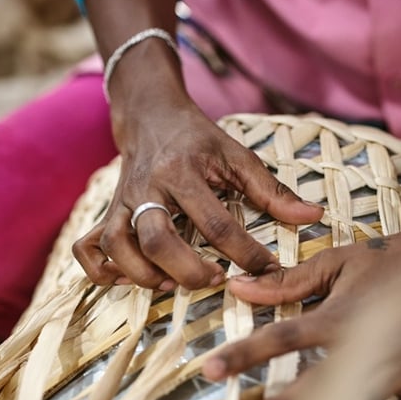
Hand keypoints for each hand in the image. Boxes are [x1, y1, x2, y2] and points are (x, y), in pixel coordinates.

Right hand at [73, 100, 321, 290]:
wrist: (150, 115)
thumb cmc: (198, 139)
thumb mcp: (237, 156)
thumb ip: (272, 190)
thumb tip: (312, 217)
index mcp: (183, 171)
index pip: (215, 222)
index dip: (244, 252)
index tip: (266, 269)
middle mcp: (147, 188)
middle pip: (157, 239)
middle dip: (188, 270)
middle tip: (214, 280)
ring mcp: (121, 202)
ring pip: (119, 247)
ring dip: (145, 275)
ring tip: (173, 284)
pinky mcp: (106, 213)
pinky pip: (88, 249)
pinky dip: (102, 271)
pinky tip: (129, 279)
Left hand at [203, 219, 400, 399]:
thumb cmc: (391, 256)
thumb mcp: (337, 261)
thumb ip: (287, 281)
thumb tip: (238, 288)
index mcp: (341, 316)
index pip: (284, 337)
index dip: (245, 353)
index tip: (210, 370)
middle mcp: (368, 346)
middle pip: (320, 385)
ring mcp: (400, 367)